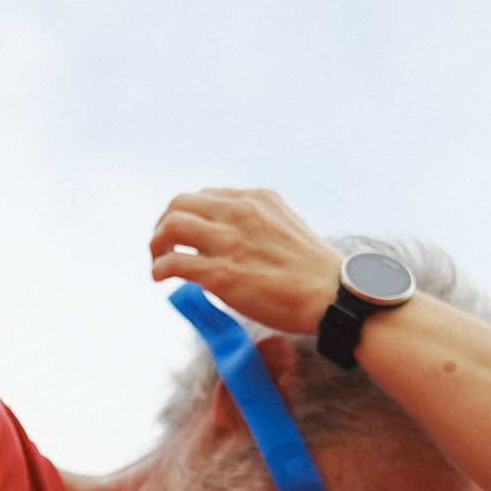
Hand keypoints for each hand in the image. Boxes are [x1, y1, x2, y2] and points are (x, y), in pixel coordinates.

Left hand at [149, 188, 345, 333]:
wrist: (333, 295)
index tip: (188, 236)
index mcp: (256, 198)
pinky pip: (174, 263)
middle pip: (179, 203)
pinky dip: (159, 269)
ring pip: (170, 226)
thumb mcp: (287, 228)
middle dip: (164, 224)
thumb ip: (258, 228)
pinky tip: (161, 279)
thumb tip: (231, 245)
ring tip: (158, 262)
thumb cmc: (316, 272)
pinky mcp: (221, 273)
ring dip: (157, 244)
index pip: (206, 196)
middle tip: (164, 246)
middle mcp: (240, 211)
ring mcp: (229, 240)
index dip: (190, 216)